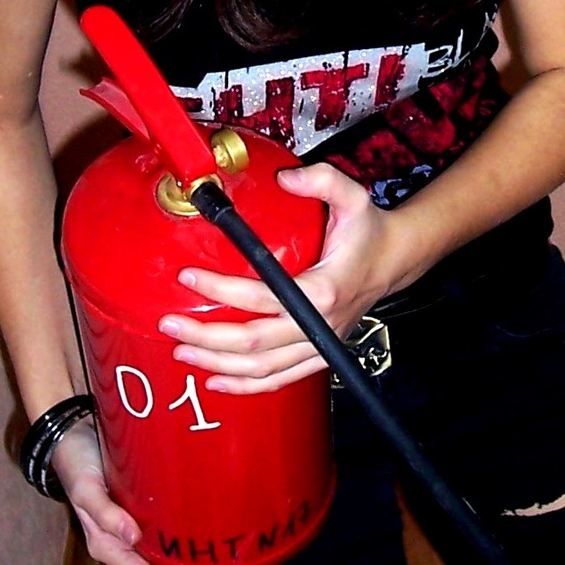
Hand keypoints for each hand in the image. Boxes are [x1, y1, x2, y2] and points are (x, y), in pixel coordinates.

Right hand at [50, 417, 209, 564]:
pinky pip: (159, 526)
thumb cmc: (76, 464)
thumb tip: (132, 537)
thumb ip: (105, 513)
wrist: (71, 434)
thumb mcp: (85, 489)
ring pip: (158, 549)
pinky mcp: (136, 506)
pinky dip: (176, 530)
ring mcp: (128, 524)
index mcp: (105, 544)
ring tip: (212, 555)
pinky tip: (197, 526)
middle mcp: (118, 539)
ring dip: (180, 556)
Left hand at [158, 163, 395, 394]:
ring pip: (262, 368)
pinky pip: (280, 378)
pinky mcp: (317, 354)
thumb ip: (321, 180)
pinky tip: (217, 381)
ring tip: (182, 351)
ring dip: (218, 364)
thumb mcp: (353, 196)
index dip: (219, 290)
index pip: (261, 297)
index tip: (186, 277)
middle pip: (253, 343)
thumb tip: (284, 178)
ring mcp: (318, 344)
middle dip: (206, 336)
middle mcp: (319, 324)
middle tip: (169, 325)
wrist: (395, 261)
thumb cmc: (369, 232)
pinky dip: (246, 386)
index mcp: (322, 290)